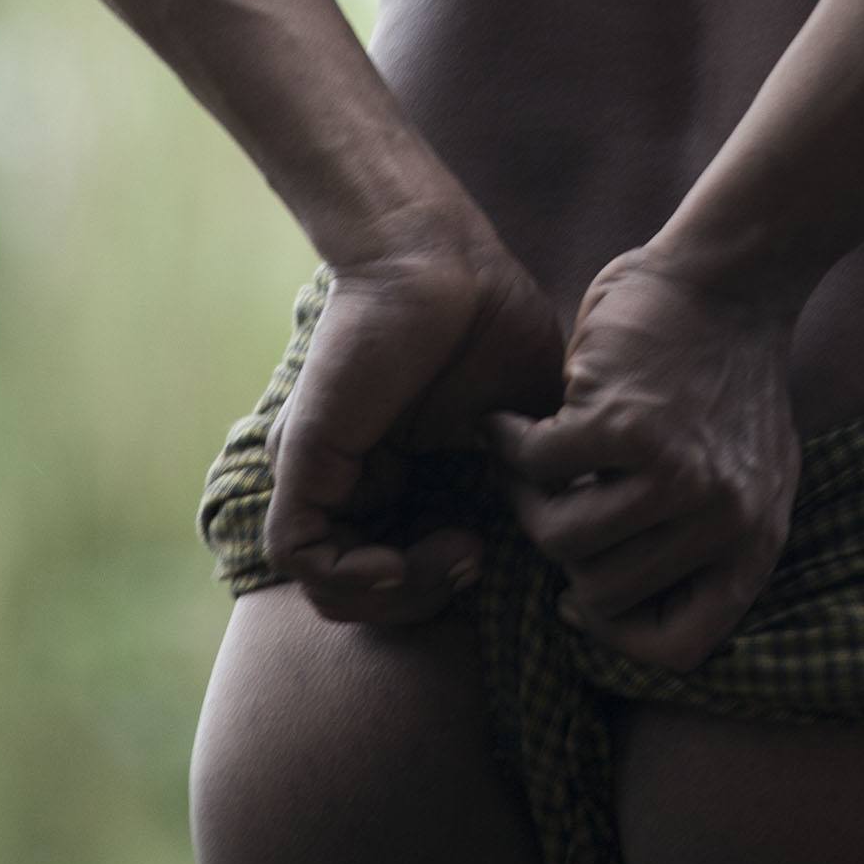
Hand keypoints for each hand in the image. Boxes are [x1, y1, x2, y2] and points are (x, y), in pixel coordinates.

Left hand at [263, 225, 563, 627]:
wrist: (449, 265)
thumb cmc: (492, 324)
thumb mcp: (525, 418)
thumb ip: (532, 475)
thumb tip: (561, 534)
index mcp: (406, 473)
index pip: (406, 568)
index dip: (444, 583)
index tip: (492, 553)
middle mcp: (360, 480)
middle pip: (367, 591)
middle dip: (424, 598)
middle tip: (475, 560)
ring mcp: (329, 473)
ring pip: (331, 587)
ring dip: (397, 595)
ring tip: (456, 552)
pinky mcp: (305, 461)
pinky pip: (301, 554)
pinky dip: (351, 579)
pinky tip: (401, 560)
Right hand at [491, 249, 801, 673]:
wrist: (733, 277)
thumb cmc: (727, 370)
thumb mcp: (748, 469)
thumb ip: (702, 538)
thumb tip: (598, 606)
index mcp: (755, 539)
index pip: (682, 648)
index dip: (616, 636)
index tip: (579, 598)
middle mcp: (722, 518)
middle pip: (603, 593)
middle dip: (562, 552)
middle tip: (544, 504)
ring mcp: (675, 476)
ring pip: (561, 540)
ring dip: (525, 502)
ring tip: (522, 464)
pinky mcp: (623, 426)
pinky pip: (536, 467)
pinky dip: (508, 445)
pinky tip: (507, 424)